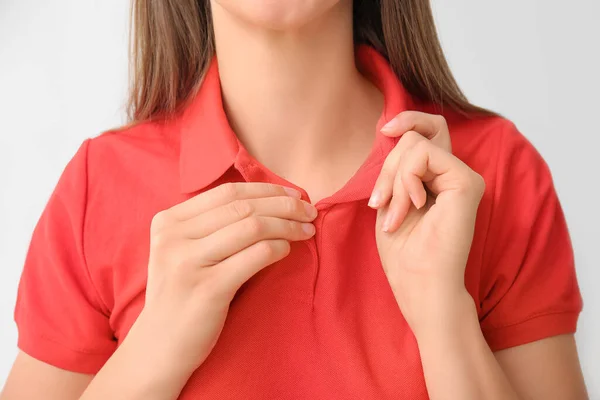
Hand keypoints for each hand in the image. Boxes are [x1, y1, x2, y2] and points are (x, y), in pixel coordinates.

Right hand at [130, 183, 317, 375]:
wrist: (160, 346)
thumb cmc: (181, 295)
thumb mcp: (183, 251)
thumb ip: (210, 226)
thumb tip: (268, 202)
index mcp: (168, 221)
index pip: (227, 192)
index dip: (266, 189)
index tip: (293, 194)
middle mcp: (174, 237)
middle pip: (242, 207)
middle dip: (283, 205)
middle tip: (309, 211)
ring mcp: (189, 262)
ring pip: (252, 227)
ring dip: (287, 225)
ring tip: (307, 229)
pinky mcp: (208, 289)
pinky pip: (255, 255)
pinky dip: (278, 248)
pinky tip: (288, 249)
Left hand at [371, 111, 484, 336]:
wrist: (418, 283)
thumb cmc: (403, 250)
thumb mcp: (391, 198)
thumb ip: (397, 166)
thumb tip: (392, 131)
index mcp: (436, 178)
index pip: (427, 131)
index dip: (406, 120)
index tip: (383, 131)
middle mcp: (453, 174)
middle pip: (415, 136)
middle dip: (387, 166)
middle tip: (380, 203)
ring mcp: (463, 177)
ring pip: (415, 143)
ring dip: (393, 179)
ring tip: (395, 213)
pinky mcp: (467, 182)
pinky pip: (425, 154)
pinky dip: (406, 179)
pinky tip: (412, 206)